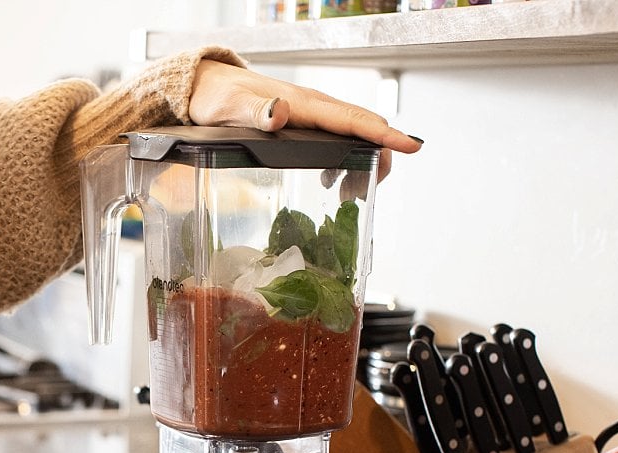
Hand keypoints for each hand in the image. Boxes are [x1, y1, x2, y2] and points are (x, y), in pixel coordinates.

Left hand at [188, 60, 421, 180]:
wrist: (206, 89)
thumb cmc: (218, 97)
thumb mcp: (231, 107)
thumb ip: (255, 111)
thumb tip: (280, 112)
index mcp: (305, 105)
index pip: (354, 120)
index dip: (385, 135)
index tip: (411, 146)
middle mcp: (314, 109)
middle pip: (364, 130)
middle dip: (377, 160)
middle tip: (362, 194)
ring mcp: (311, 117)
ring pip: (353, 139)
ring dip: (359, 167)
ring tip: (345, 198)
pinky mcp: (305, 126)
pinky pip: (337, 142)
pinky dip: (342, 165)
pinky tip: (329, 184)